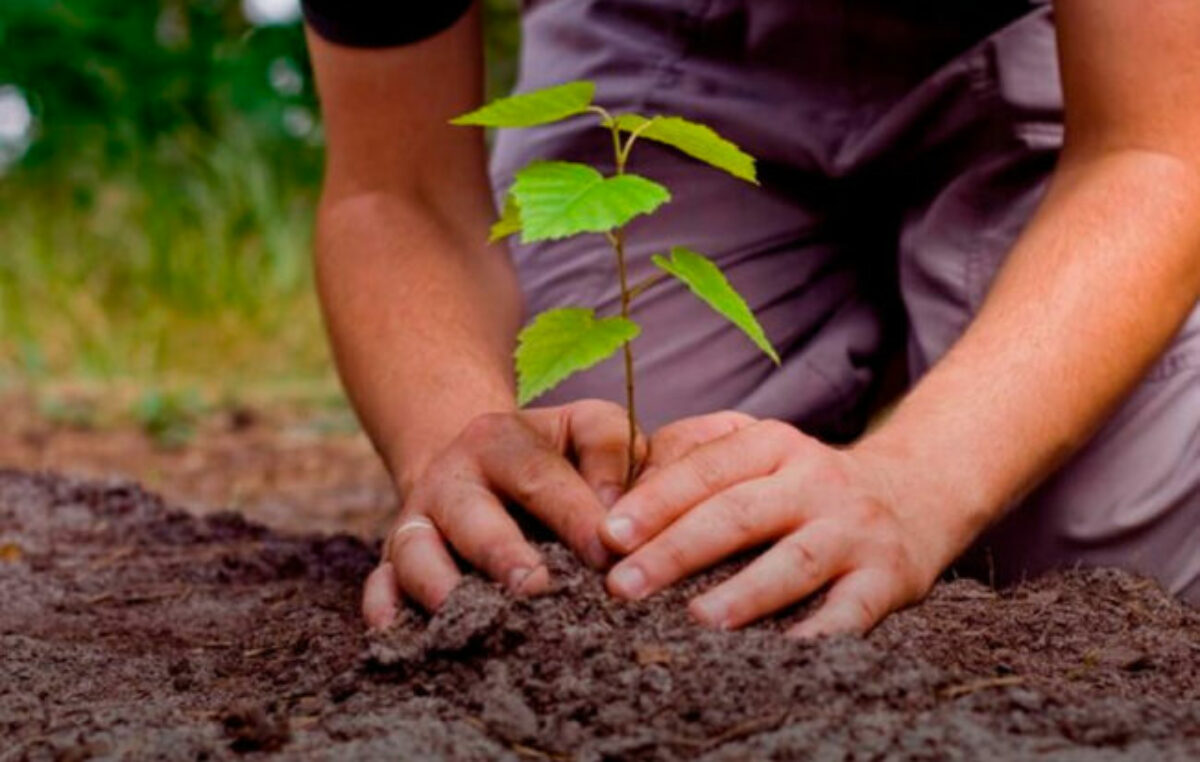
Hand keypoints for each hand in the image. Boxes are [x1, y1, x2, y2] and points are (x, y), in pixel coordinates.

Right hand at [363, 399, 643, 628]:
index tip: (608, 554)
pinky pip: (379, 584)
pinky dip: (384, 607)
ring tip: (477, 620)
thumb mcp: (584, 427)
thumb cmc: (552, 454)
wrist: (476, 460)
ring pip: (415, 551)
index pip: (539, 475)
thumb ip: (610, 451)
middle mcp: (451, 478)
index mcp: (500, 440)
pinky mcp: (394, 559)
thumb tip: (617, 518)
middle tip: (537, 588)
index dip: (574, 514)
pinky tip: (399, 633)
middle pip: (471, 516)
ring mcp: (417, 520)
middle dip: (502, 554)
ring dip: (442, 586)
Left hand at [599, 412, 966, 636]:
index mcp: (772, 444)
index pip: (706, 470)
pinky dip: (820, 633)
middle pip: (738, 513)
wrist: (916, 493)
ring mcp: (853, 529)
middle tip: (624, 585)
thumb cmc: (805, 482)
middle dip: (676, 550)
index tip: (609, 535)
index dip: (654, 502)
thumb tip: (619, 500)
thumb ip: (695, 461)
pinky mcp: (888, 577)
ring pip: (794, 561)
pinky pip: (852, 610)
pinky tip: (783, 654)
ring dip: (744, 592)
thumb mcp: (760, 451)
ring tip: (696, 619)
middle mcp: (814, 480)